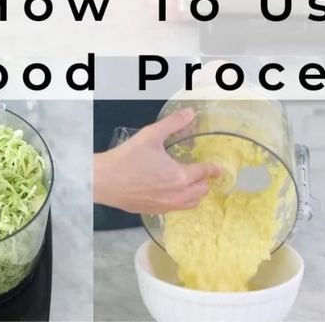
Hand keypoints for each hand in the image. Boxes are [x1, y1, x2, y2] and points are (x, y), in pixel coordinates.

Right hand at [93, 108, 218, 213]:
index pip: (204, 173)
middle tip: (202, 171)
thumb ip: (173, 123)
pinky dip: (182, 202)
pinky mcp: (154, 212)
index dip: (214, 169)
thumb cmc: (128, 157)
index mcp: (179, 177)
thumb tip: (191, 113)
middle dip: (205, 181)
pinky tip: (174, 191)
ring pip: (191, 204)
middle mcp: (176, 196)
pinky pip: (177, 210)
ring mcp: (165, 207)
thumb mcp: (151, 135)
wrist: (104, 181)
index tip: (219, 168)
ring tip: (192, 182)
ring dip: (195, 193)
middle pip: (201, 192)